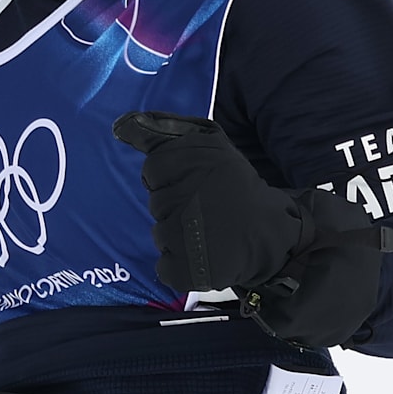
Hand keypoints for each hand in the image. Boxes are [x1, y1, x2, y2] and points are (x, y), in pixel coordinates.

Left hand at [111, 111, 302, 292]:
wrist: (272, 232)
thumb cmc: (237, 188)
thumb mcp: (208, 146)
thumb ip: (162, 133)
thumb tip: (120, 125)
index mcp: (191, 162)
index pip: (153, 170)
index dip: (171, 178)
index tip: (193, 183)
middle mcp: (184, 195)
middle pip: (157, 203)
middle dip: (176, 206)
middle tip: (206, 209)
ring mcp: (182, 234)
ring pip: (160, 234)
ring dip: (178, 235)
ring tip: (208, 231)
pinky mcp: (186, 268)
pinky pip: (164, 266)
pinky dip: (180, 265)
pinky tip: (203, 254)